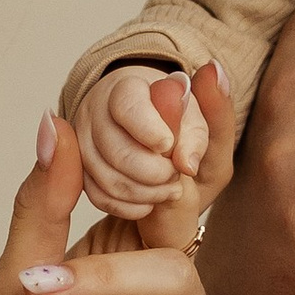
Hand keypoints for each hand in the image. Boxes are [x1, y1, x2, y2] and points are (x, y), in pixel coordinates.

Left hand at [0, 91, 236, 294]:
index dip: (187, 131)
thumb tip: (55, 122)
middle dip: (180, 166)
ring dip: (104, 280)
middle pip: (193, 215)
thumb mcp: (11, 283)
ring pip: (178, 280)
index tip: (194, 73)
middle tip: (161, 124)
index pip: (166, 185)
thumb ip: (44, 209)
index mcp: (126, 259)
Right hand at [75, 63, 209, 220]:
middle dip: (153, 172)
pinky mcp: (82, 171)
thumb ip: (213, 122)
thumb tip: (189, 162)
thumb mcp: (205, 118)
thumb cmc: (182, 124)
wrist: (159, 136)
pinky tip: (150, 204)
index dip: (150, 131)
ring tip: (170, 190)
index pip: (128, 106)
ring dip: (144, 193)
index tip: (169, 145)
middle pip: (115, 149)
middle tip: (176, 175)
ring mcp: (85, 143)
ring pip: (105, 176)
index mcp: (127, 87)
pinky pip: (97, 196)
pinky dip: (127, 207)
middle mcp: (96, 112)